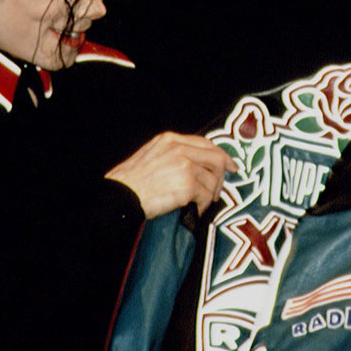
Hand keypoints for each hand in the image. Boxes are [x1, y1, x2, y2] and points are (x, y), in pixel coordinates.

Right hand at [106, 132, 236, 218]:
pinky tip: (192, 210)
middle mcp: (180, 149)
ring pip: (213, 181)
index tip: (230, 166)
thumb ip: (172, 154)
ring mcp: (185, 166)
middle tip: (219, 191)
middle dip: (222, 177)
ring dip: (209, 196)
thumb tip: (196, 164)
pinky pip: (206, 197)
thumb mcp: (150, 155)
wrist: (120, 197)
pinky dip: (202, 207)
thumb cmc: (131, 182)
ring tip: (198, 204)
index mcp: (170, 140)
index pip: (205, 143)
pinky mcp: (188, 185)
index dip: (221, 156)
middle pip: (217, 159)